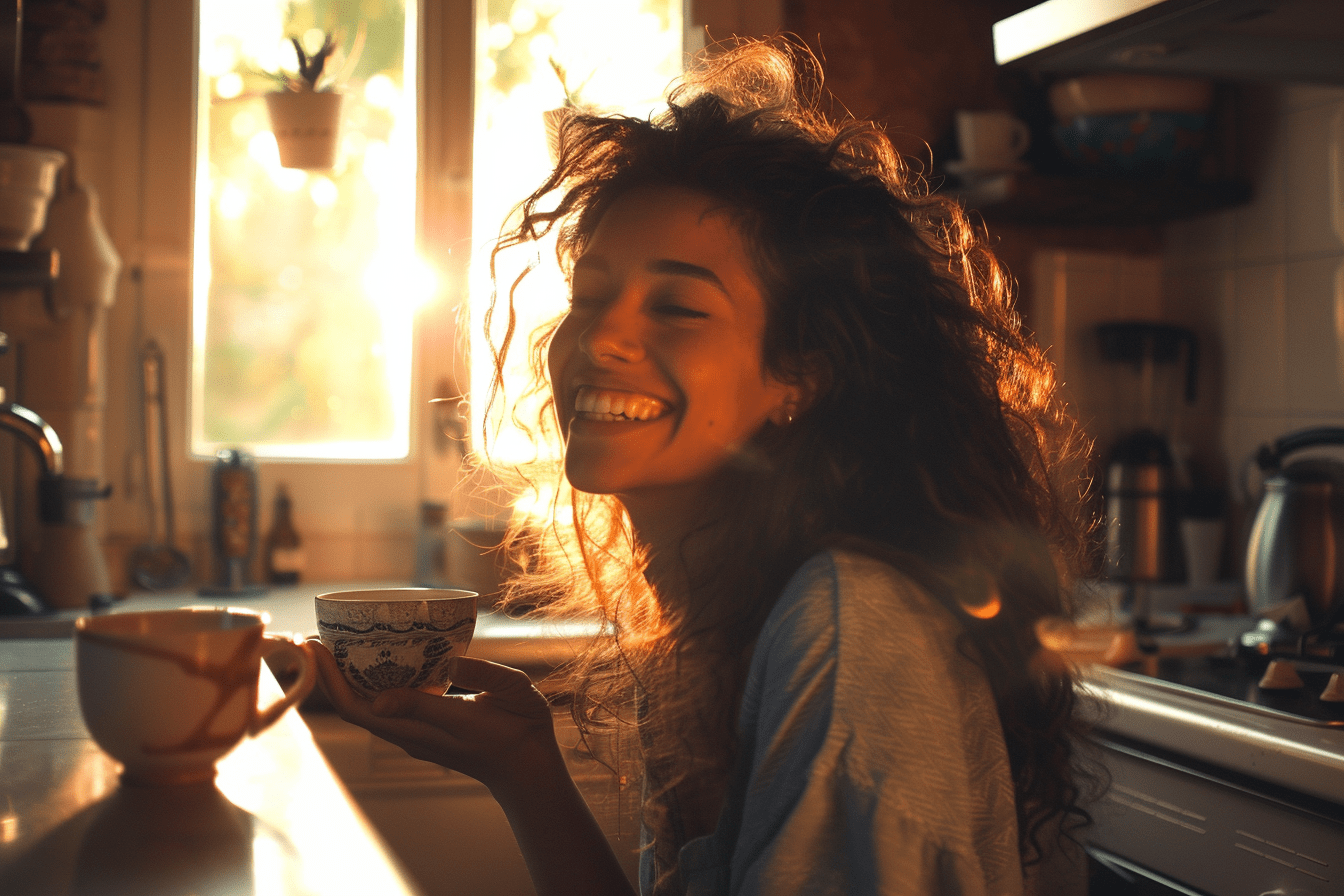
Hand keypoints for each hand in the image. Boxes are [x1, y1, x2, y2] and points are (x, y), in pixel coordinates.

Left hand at [308, 640, 561, 790]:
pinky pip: (390, 705)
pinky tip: (380, 660)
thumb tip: (405, 685)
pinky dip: (375, 681)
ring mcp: (418, 733)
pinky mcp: (430, 728)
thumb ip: (452, 692)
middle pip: (356, 705)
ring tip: (341, 643)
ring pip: (371, 706)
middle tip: (317, 636)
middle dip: (332, 673)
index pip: (357, 707)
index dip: (330, 680)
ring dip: (350, 677)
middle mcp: (411, 734)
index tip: (314, 649)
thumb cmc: (520, 732)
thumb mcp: (494, 701)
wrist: (532, 770)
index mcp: (420, 729)